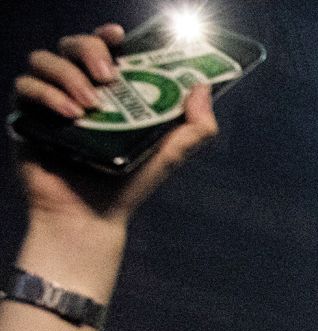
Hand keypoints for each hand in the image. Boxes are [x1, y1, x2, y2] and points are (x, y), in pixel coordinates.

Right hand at [15, 25, 218, 230]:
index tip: (120, 37)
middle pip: (72, 44)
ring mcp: (49, 100)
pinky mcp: (26, 115)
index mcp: (110, 91)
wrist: (92, 216)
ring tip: (91, 106)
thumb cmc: (129, 184)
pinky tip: (69, 115)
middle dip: (90, 51)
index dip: (108, 36)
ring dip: (69, 75)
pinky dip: (47, 94)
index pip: (103, 48)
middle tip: (108, 77)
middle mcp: (78, 89)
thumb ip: (197, 126)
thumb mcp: (171, 154)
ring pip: (44, 59)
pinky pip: (24, 85)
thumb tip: (203, 87)